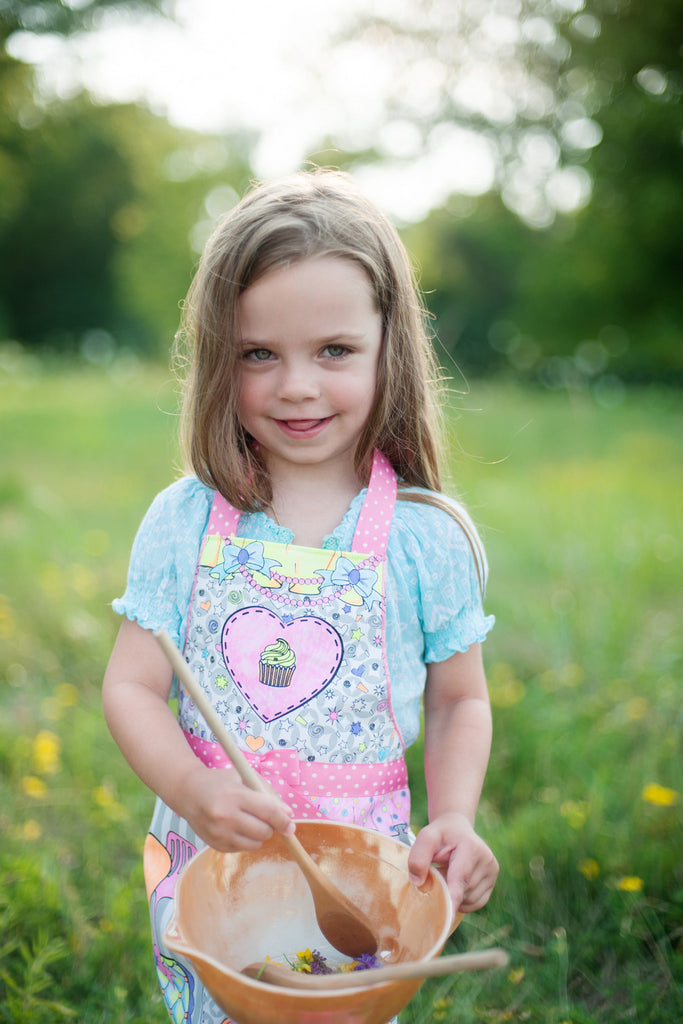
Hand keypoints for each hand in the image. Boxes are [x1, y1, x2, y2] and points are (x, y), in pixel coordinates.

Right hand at [174, 762, 295, 852]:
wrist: (188, 792)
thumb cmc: (221, 782)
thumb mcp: (244, 777)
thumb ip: (268, 793)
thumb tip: (287, 815)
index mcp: (234, 795)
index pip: (267, 811)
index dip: (283, 820)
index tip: (291, 825)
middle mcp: (225, 817)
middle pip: (263, 831)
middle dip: (271, 826)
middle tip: (265, 816)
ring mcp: (219, 834)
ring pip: (255, 844)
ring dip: (259, 834)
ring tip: (250, 820)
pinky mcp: (215, 845)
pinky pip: (242, 849)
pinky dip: (246, 840)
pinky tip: (236, 826)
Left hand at [407, 812, 498, 913]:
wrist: (457, 829)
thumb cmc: (439, 834)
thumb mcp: (425, 837)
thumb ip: (418, 857)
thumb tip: (418, 883)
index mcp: (471, 847)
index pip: (460, 878)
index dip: (453, 898)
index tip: (447, 917)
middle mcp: (487, 860)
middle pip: (462, 891)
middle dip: (446, 889)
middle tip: (438, 871)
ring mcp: (492, 872)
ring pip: (469, 900)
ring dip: (454, 894)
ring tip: (448, 874)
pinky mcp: (492, 882)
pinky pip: (475, 903)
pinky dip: (462, 900)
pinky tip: (455, 884)